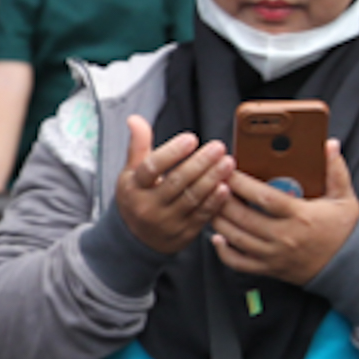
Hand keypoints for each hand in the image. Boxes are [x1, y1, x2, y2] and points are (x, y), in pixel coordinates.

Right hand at [115, 115, 233, 254]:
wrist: (136, 239)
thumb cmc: (136, 197)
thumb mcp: (131, 173)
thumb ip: (138, 145)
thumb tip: (135, 119)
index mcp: (133, 188)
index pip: (152, 168)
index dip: (172, 153)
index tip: (191, 138)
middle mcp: (148, 207)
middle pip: (177, 182)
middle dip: (200, 163)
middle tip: (218, 147)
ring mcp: (166, 223)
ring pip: (192, 198)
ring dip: (212, 179)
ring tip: (227, 162)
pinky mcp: (183, 234)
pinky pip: (201, 216)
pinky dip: (215, 201)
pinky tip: (225, 186)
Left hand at [211, 139, 358, 284]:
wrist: (351, 269)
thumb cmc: (345, 230)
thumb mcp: (345, 198)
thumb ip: (336, 171)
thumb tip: (330, 144)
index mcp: (301, 217)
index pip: (265, 198)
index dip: (242, 183)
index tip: (228, 169)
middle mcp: (284, 237)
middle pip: (243, 218)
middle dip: (222, 198)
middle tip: (211, 181)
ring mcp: (274, 256)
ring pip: (236, 238)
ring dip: (218, 219)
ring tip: (210, 201)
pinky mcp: (269, 269)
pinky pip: (238, 263)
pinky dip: (223, 251)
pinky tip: (216, 235)